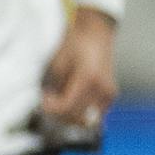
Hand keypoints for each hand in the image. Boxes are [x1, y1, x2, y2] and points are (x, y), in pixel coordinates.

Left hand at [37, 6, 118, 138]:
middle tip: (49, 101)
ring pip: (86, 120)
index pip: (68, 107)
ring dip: (71, 115)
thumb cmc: (75, 45)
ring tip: (60, 100)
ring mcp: (108, 94)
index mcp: (88, 79)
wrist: (96, 35)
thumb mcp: (58, 63)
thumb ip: (54, 87)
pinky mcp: (110, 97)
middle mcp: (102, 89)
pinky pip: (93, 114)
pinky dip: (81, 112)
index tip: (43, 101)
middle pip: (77, 117)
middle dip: (60, 113)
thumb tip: (49, 105)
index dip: (52, 109)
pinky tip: (72, 99)